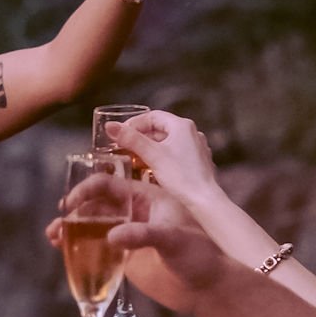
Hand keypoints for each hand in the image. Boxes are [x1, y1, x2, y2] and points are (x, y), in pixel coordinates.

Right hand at [48, 169, 228, 313]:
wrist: (207, 287)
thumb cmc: (199, 255)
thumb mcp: (173, 239)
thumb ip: (143, 235)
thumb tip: (111, 237)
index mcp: (147, 196)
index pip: (110, 185)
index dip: (87, 190)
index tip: (71, 204)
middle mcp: (134, 211)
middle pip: (96, 203)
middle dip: (74, 210)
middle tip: (58, 222)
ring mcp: (128, 233)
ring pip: (93, 224)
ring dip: (72, 228)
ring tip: (53, 236)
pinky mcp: (125, 255)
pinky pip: (97, 246)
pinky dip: (79, 246)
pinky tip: (63, 250)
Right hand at [105, 107, 220, 197]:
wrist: (204, 200)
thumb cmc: (182, 177)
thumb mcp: (152, 156)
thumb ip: (130, 140)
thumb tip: (110, 126)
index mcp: (182, 125)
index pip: (152, 116)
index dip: (134, 124)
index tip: (121, 135)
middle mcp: (191, 133)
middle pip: (159, 129)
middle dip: (140, 138)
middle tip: (124, 148)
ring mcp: (196, 148)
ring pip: (167, 143)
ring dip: (149, 149)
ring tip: (134, 160)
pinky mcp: (197, 162)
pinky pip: (175, 154)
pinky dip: (160, 158)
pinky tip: (152, 170)